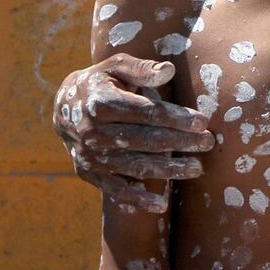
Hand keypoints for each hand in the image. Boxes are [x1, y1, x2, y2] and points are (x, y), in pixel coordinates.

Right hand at [52, 53, 214, 211]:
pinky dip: (136, 198)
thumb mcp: (116, 66)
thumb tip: (169, 70)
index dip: (175, 118)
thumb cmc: (101, 81)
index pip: (146, 113)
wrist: (62, 106)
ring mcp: (89, 155)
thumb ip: (142, 69)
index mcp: (101, 101)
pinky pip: (114, 188)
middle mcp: (93, 131)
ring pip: (134, 166)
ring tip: (196, 168)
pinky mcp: (88, 172)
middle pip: (144, 140)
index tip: (202, 122)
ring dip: (167, 169)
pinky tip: (160, 203)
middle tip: (207, 143)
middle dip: (180, 142)